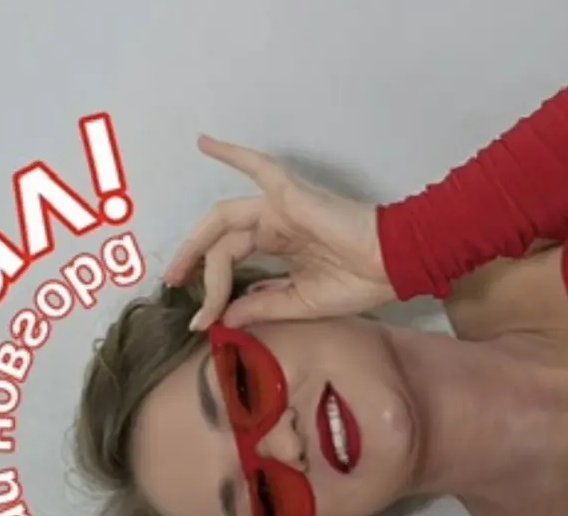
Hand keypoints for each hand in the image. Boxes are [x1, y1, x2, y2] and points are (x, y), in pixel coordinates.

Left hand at [163, 135, 396, 330]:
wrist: (394, 266)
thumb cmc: (359, 282)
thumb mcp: (300, 303)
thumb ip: (262, 305)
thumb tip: (224, 317)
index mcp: (280, 249)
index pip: (234, 265)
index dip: (215, 293)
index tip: (203, 321)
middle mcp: (274, 225)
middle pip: (221, 242)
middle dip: (193, 263)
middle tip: (173, 285)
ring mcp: (280, 207)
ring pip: (225, 221)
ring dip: (197, 243)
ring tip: (177, 270)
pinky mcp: (289, 195)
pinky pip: (258, 167)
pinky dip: (232, 154)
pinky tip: (203, 143)